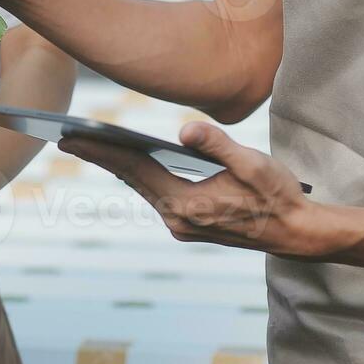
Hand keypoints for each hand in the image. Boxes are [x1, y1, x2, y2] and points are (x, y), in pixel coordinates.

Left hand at [58, 122, 338, 257]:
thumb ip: (217, 145)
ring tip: (90, 145)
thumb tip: (183, 130)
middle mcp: (177, 219)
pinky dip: (140, 177)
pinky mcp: (188, 226)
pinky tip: (129, 163)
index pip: (135, 170)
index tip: (72, 138)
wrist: (297, 234)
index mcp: (187, 204)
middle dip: (100, 157)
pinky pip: (156, 196)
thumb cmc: (279, 196)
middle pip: (131, 180)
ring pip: (143, 189)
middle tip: (66, 138)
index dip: (102, 151)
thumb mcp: (253, 164)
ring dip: (119, 167)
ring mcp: (181, 226)